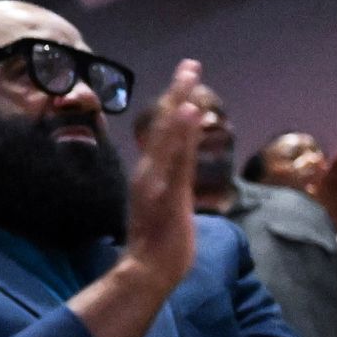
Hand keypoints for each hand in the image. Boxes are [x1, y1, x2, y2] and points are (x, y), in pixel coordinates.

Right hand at [122, 60, 204, 294]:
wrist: (147, 272)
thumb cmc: (158, 249)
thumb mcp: (166, 211)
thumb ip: (170, 191)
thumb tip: (177, 182)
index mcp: (151, 176)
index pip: (165, 136)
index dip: (175, 107)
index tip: (186, 82)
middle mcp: (151, 172)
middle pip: (165, 126)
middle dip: (178, 93)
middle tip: (190, 64)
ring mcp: (158, 181)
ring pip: (170, 136)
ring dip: (180, 103)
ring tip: (189, 77)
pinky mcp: (167, 191)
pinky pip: (176, 156)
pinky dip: (181, 132)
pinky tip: (189, 110)